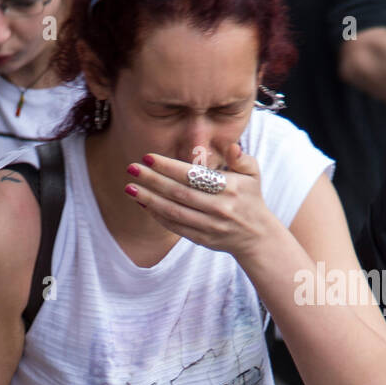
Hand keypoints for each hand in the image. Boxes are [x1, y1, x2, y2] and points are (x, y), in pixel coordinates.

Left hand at [125, 145, 278, 260]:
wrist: (256, 236)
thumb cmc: (250, 198)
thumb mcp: (253, 174)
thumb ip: (241, 158)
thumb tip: (231, 146)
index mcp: (229, 188)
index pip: (194, 175)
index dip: (169, 166)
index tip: (148, 157)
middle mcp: (218, 208)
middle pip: (179, 193)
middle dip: (152, 180)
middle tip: (132, 168)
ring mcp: (208, 225)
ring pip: (173, 212)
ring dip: (148, 199)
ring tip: (129, 188)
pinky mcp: (201, 239)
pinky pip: (174, 226)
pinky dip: (157, 215)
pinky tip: (142, 203)